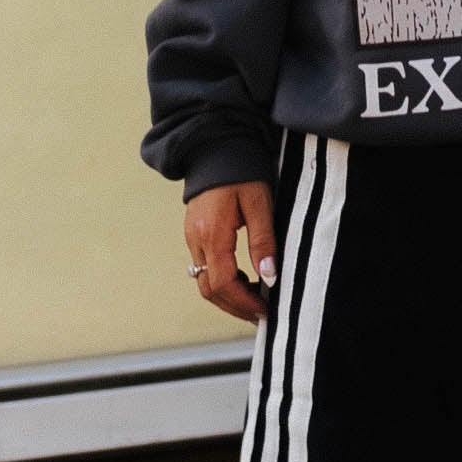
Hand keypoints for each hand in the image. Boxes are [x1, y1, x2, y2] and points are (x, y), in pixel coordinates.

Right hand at [184, 179, 279, 324]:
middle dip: (235, 307)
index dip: (243, 303)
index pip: (223, 283)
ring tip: (256, 300)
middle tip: (262, 314)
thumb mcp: (260, 203)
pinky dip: (223, 281)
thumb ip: (263, 240)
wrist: (216, 148)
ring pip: (204, 282)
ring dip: (229, 296)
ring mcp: (192, 239)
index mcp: (212, 234)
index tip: (265, 311)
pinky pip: (204, 269)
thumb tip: (269, 277)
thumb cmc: (241, 171)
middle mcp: (196, 240)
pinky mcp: (194, 235)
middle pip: (210, 290)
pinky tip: (245, 279)